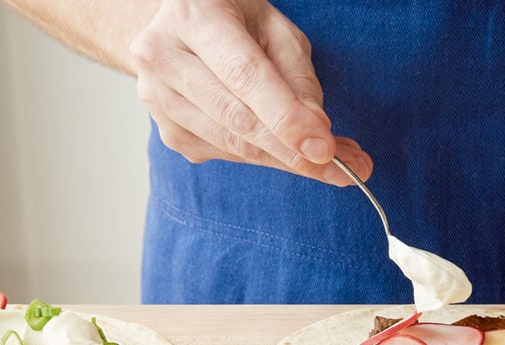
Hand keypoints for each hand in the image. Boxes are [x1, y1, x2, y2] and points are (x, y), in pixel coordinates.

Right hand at [128, 0, 370, 183]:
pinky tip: (290, 151)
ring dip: (288, 160)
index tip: (325, 149)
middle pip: (238, 119)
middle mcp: (163, 57)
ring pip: (234, 146)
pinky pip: (228, 156)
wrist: (178, 30)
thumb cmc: (234, 22)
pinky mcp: (170, 133)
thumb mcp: (274, 28)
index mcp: (193, 16)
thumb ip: (297, 77)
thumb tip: (318, 132)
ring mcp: (158, 100)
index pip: (244, 76)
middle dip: (296, 151)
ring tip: (334, 165)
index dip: (286, 118)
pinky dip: (267, 159)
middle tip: (345, 168)